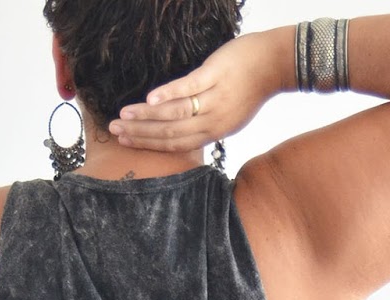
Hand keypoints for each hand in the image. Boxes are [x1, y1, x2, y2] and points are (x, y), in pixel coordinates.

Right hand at [109, 31, 282, 152]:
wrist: (274, 64)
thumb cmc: (250, 87)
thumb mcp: (229, 113)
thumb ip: (205, 121)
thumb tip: (179, 124)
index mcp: (215, 132)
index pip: (176, 144)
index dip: (149, 144)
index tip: (126, 142)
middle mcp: (214, 121)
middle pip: (171, 132)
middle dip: (140, 133)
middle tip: (115, 131)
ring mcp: (214, 99)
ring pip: (175, 113)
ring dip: (146, 116)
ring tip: (124, 115)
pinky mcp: (216, 75)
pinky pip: (188, 89)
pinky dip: (167, 95)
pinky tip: (149, 99)